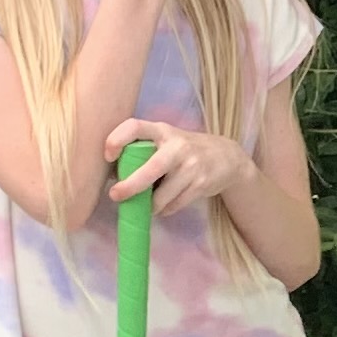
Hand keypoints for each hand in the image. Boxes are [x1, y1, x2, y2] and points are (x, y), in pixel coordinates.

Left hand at [107, 118, 253, 212]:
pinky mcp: (201, 184)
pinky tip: (164, 205)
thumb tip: (115, 175)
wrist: (228, 157)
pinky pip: (174, 204)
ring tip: (146, 206)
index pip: (135, 127)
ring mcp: (191, 166)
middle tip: (115, 196)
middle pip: (150, 169)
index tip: (108, 156)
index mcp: (163, 131)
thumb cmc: (185, 150)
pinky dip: (164, 209)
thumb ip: (144, 152)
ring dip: (150, 205)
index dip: (117, 139)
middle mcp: (177, 146)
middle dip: (131, 186)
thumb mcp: (166, 142)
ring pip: (162, 195)